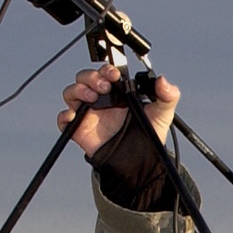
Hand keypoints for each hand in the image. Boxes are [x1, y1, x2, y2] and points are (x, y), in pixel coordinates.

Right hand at [58, 65, 179, 157]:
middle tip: (105, 86)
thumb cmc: (149, 136)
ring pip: (71, 92)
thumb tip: (163, 81)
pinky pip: (64, 120)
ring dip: (78, 90)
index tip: (114, 75)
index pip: (105, 72)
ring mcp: (89, 114)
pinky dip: (65, 116)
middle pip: (84, 78)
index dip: (106, 69)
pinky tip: (74, 117)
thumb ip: (168, 96)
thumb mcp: (162, 114)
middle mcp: (101, 99)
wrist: (140, 163)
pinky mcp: (80, 130)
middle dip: (91, 76)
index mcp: (117, 92)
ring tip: (92, 97)